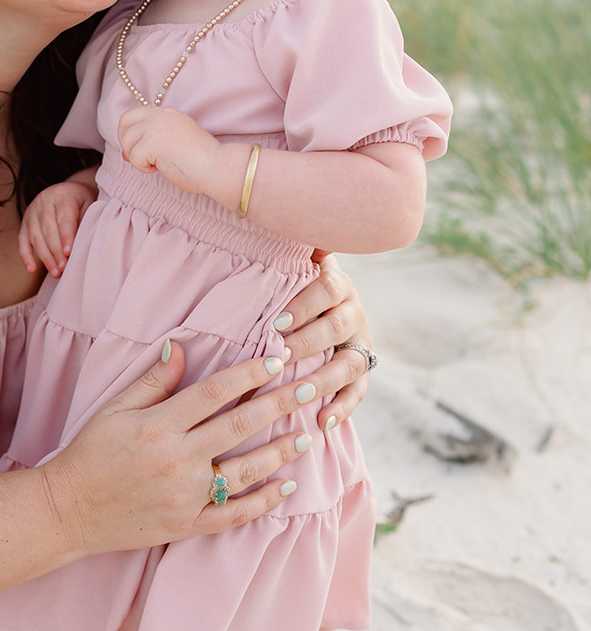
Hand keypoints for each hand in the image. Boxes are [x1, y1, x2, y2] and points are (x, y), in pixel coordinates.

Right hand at [19, 179, 97, 276]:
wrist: (72, 190)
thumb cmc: (83, 202)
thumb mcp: (90, 206)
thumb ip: (85, 222)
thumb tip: (82, 246)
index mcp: (63, 195)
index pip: (64, 218)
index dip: (66, 236)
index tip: (69, 253)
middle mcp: (45, 200)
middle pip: (48, 229)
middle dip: (55, 251)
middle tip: (63, 267)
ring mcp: (32, 211)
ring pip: (35, 236)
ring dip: (44, 256)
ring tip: (55, 272)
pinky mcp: (25, 221)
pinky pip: (22, 240)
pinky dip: (26, 255)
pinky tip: (31, 269)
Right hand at [42, 341, 315, 559]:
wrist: (68, 510)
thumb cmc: (89, 453)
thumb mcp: (114, 409)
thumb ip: (152, 381)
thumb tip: (179, 346)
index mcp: (160, 425)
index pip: (215, 392)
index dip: (249, 374)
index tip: (277, 359)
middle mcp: (177, 459)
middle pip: (240, 426)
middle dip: (280, 404)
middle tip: (310, 387)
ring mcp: (185, 496)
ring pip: (245, 470)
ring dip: (280, 451)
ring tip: (307, 435)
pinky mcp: (187, 525)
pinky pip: (234, 514)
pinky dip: (263, 501)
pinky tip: (286, 486)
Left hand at [117, 107, 218, 195]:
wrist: (216, 166)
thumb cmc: (200, 162)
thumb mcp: (173, 144)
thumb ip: (151, 142)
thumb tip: (125, 154)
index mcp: (168, 114)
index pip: (134, 114)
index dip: (129, 132)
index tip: (138, 148)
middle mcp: (160, 115)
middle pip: (124, 122)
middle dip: (126, 142)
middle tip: (141, 158)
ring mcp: (156, 127)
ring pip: (127, 142)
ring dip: (137, 157)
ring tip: (156, 164)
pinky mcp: (153, 142)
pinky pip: (134, 158)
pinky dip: (144, 168)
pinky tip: (160, 168)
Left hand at [273, 251, 372, 429]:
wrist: (325, 303)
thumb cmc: (293, 282)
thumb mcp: (292, 263)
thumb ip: (286, 247)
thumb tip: (266, 208)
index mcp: (335, 282)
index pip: (323, 289)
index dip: (302, 305)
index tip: (275, 322)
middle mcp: (352, 310)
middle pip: (335, 327)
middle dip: (307, 343)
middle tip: (280, 357)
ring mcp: (360, 341)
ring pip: (349, 362)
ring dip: (325, 379)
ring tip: (301, 393)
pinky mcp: (363, 369)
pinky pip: (359, 390)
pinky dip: (343, 407)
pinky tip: (324, 422)